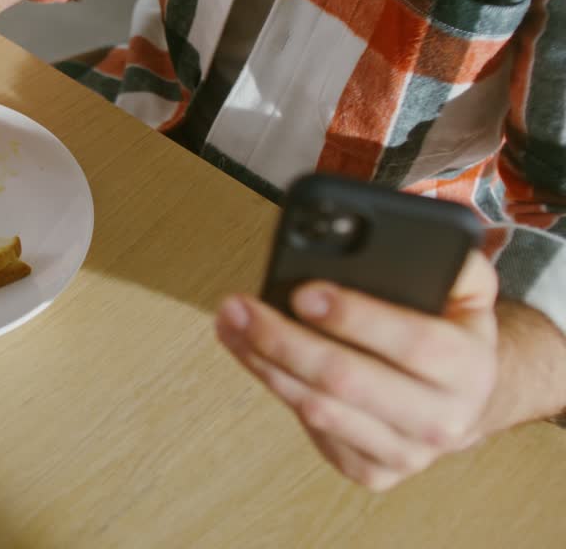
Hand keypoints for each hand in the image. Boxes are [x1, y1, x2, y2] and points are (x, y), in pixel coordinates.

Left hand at [216, 251, 499, 490]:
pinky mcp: (372, 471)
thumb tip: (410, 230)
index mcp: (471, 366)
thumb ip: (449, 256)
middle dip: (284, 340)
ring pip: (318, 408)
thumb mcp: (466, 288)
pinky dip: (273, 387)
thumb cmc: (450, 331)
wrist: (464, 399)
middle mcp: (443, 419)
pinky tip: (250, 354)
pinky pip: (312, 430)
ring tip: (231, 323)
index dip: (355, 317)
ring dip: (264, 363)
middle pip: (347, 380)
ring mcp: (406, 453)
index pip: (413, 342)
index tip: (303, 291)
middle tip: (241, 307)